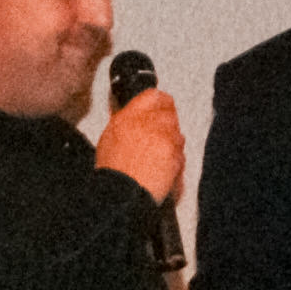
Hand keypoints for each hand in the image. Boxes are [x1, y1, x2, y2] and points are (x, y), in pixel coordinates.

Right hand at [94, 89, 184, 203]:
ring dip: (171, 142)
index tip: (160, 105)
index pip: (153, 96)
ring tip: (156, 157)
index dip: (159, 102)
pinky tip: (161, 169)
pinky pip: (181, 154)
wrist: (122, 193)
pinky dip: (175, 160)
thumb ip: (126, 121)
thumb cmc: (113, 171)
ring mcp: (165, 138)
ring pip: (177, 133)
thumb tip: (135, 117)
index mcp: (130, 115)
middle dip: (167, 123)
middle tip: (158, 136)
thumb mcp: (109, 137)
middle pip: (170, 112)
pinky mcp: (176, 155)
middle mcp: (150, 122)